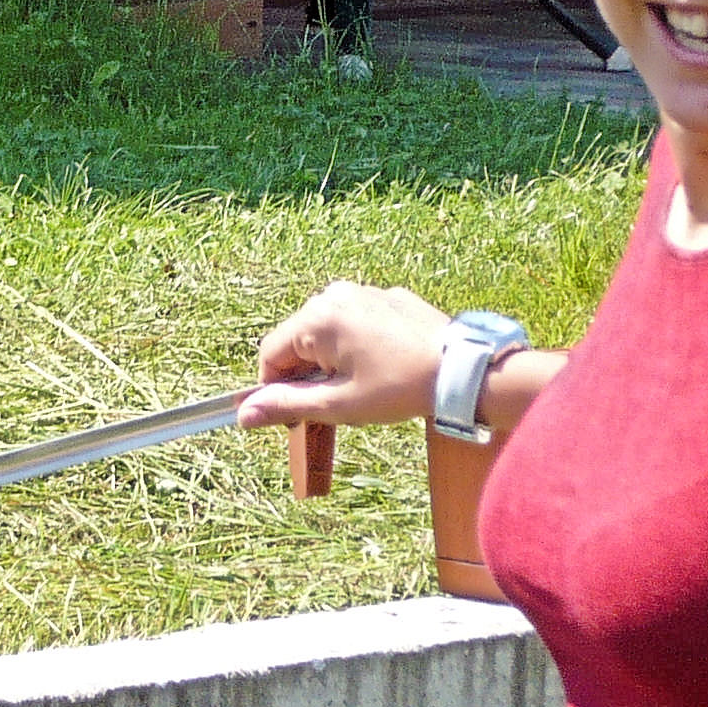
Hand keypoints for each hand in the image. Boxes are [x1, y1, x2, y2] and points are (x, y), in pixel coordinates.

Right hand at [235, 280, 450, 431]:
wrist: (463, 369)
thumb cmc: (399, 388)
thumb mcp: (338, 404)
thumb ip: (287, 405)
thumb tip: (244, 415)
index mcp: (316, 318)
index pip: (271, 355)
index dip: (277, 389)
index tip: (300, 413)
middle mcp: (334, 295)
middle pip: (297, 340)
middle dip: (307, 373)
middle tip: (339, 401)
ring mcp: (363, 291)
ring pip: (327, 330)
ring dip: (332, 359)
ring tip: (365, 384)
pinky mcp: (388, 296)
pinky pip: (356, 320)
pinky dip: (358, 344)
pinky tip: (384, 366)